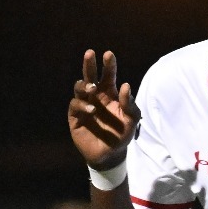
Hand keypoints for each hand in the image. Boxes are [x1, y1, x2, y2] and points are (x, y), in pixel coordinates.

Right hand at [67, 49, 138, 169]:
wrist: (110, 154)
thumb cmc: (122, 135)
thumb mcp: (132, 120)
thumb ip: (130, 104)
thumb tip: (126, 86)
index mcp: (110, 93)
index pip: (108, 75)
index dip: (108, 64)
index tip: (108, 54)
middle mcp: (96, 96)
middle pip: (90, 76)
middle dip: (89, 64)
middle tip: (90, 53)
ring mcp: (84, 105)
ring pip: (79, 88)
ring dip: (85, 85)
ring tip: (92, 88)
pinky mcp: (75, 117)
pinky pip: (75, 105)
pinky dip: (82, 106)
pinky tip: (91, 110)